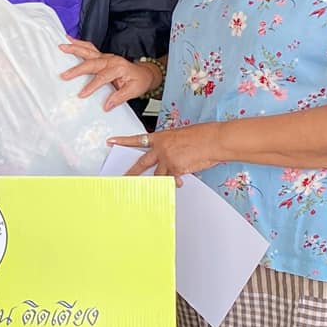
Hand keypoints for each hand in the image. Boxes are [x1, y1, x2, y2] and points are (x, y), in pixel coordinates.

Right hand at [60, 39, 161, 110]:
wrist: (145, 73)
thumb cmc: (140, 81)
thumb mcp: (134, 91)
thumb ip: (119, 98)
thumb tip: (107, 105)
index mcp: (119, 67)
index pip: (103, 77)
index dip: (92, 86)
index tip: (82, 94)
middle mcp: (111, 60)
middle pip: (92, 63)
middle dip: (77, 69)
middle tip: (65, 75)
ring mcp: (106, 57)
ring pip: (89, 51)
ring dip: (75, 48)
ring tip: (62, 47)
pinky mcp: (102, 57)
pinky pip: (89, 49)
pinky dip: (79, 44)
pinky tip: (69, 41)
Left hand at [108, 123, 223, 181]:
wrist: (214, 140)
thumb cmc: (203, 136)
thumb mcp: (183, 136)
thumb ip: (172, 146)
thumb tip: (170, 157)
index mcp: (161, 137)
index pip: (138, 139)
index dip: (123, 141)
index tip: (111, 141)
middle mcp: (161, 148)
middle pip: (141, 163)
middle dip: (131, 173)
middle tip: (121, 179)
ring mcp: (167, 160)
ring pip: (157, 176)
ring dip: (157, 181)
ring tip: (151, 190)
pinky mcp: (175, 169)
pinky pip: (172, 180)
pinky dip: (176, 182)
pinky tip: (179, 183)